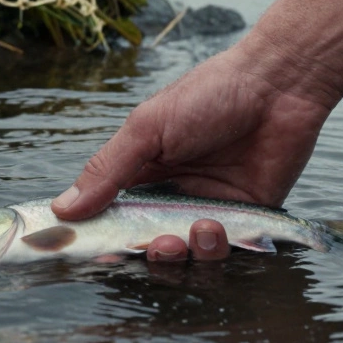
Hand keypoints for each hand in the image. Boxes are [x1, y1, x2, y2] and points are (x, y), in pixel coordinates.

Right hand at [51, 45, 334, 258]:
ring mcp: (210, 208)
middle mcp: (174, 195)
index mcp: (144, 172)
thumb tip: (63, 210)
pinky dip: (217, 249)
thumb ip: (108, 170)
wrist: (278, 86)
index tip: (94, 253)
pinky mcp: (247, 219)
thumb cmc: (209, 95)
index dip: (102, 238)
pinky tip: (216, 227)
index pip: (112, 215)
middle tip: (153, 244)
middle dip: (146, 252)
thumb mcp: (148, 128)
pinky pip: (226, 252)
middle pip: (148, 243)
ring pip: (186, 255)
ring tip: (196, 230)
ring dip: (185, 253)